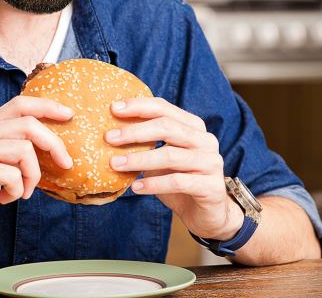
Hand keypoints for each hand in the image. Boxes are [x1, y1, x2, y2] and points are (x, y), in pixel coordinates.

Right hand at [0, 96, 74, 245]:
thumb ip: (13, 149)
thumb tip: (51, 145)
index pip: (20, 104)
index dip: (47, 106)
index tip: (69, 115)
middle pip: (29, 124)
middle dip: (54, 144)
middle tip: (65, 164)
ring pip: (24, 150)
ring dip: (33, 176)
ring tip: (24, 191)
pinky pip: (12, 175)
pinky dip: (18, 190)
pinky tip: (7, 200)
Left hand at [106, 98, 243, 240]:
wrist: (207, 214)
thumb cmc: (179, 181)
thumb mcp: (162, 159)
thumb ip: (146, 145)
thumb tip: (111, 134)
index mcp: (193, 127)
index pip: (164, 109)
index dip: (139, 106)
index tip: (113, 108)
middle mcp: (205, 140)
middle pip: (167, 127)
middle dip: (135, 131)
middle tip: (109, 137)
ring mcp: (211, 162)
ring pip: (170, 155)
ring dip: (139, 159)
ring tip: (115, 164)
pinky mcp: (212, 186)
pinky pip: (178, 182)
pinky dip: (153, 184)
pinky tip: (136, 187)